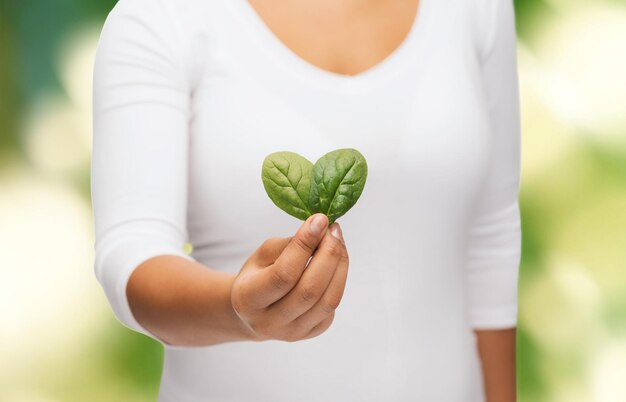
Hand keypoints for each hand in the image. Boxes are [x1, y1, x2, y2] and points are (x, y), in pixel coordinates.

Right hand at [230, 213, 348, 341]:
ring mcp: (291, 333)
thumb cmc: (257, 275)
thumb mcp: (263, 255)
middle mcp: (269, 322)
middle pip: (310, 290)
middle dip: (329, 254)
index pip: (283, 274)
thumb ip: (290, 244)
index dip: (305, 245)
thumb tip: (322, 229)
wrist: (253, 311)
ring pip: (328, 301)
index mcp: (248, 299)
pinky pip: (332, 307)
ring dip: (340, 266)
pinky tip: (333, 265)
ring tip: (338, 243)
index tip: (320, 220)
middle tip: (334, 229)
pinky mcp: (310, 334)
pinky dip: (337, 281)